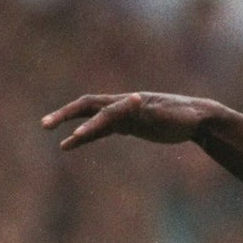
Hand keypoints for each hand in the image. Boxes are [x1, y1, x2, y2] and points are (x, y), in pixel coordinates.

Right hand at [41, 92, 219, 150]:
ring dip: (74, 128)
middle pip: (88, 107)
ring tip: (55, 138)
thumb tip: (135, 98)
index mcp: (132, 103)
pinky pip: (101, 130)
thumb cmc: (186, 116)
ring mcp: (123, 114)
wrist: (197, 117)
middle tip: (45, 125)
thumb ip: (152, 109)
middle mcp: (123, 105)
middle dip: (66, 115)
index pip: (107, 111)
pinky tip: (70, 144)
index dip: (94, 123)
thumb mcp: (171, 114)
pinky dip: (86, 136)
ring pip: (91, 119)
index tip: (81, 136)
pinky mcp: (126, 124)